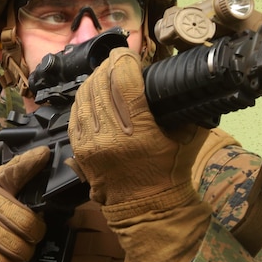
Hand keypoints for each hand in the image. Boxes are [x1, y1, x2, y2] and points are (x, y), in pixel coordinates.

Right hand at [0, 146, 49, 261]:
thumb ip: (17, 169)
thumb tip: (42, 153)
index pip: (18, 180)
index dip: (34, 179)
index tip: (44, 175)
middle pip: (27, 225)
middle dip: (35, 234)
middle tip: (32, 234)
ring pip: (18, 248)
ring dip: (24, 252)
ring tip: (20, 247)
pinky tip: (7, 259)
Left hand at [69, 47, 205, 207]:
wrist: (146, 207)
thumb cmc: (169, 171)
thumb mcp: (186, 137)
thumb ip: (181, 107)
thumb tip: (175, 78)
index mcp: (138, 130)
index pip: (123, 81)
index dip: (124, 60)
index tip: (129, 53)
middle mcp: (109, 134)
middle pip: (101, 84)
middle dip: (109, 66)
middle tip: (118, 61)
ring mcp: (90, 142)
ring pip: (84, 96)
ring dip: (94, 79)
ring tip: (106, 74)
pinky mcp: (79, 149)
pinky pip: (75, 114)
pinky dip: (84, 99)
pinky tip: (93, 93)